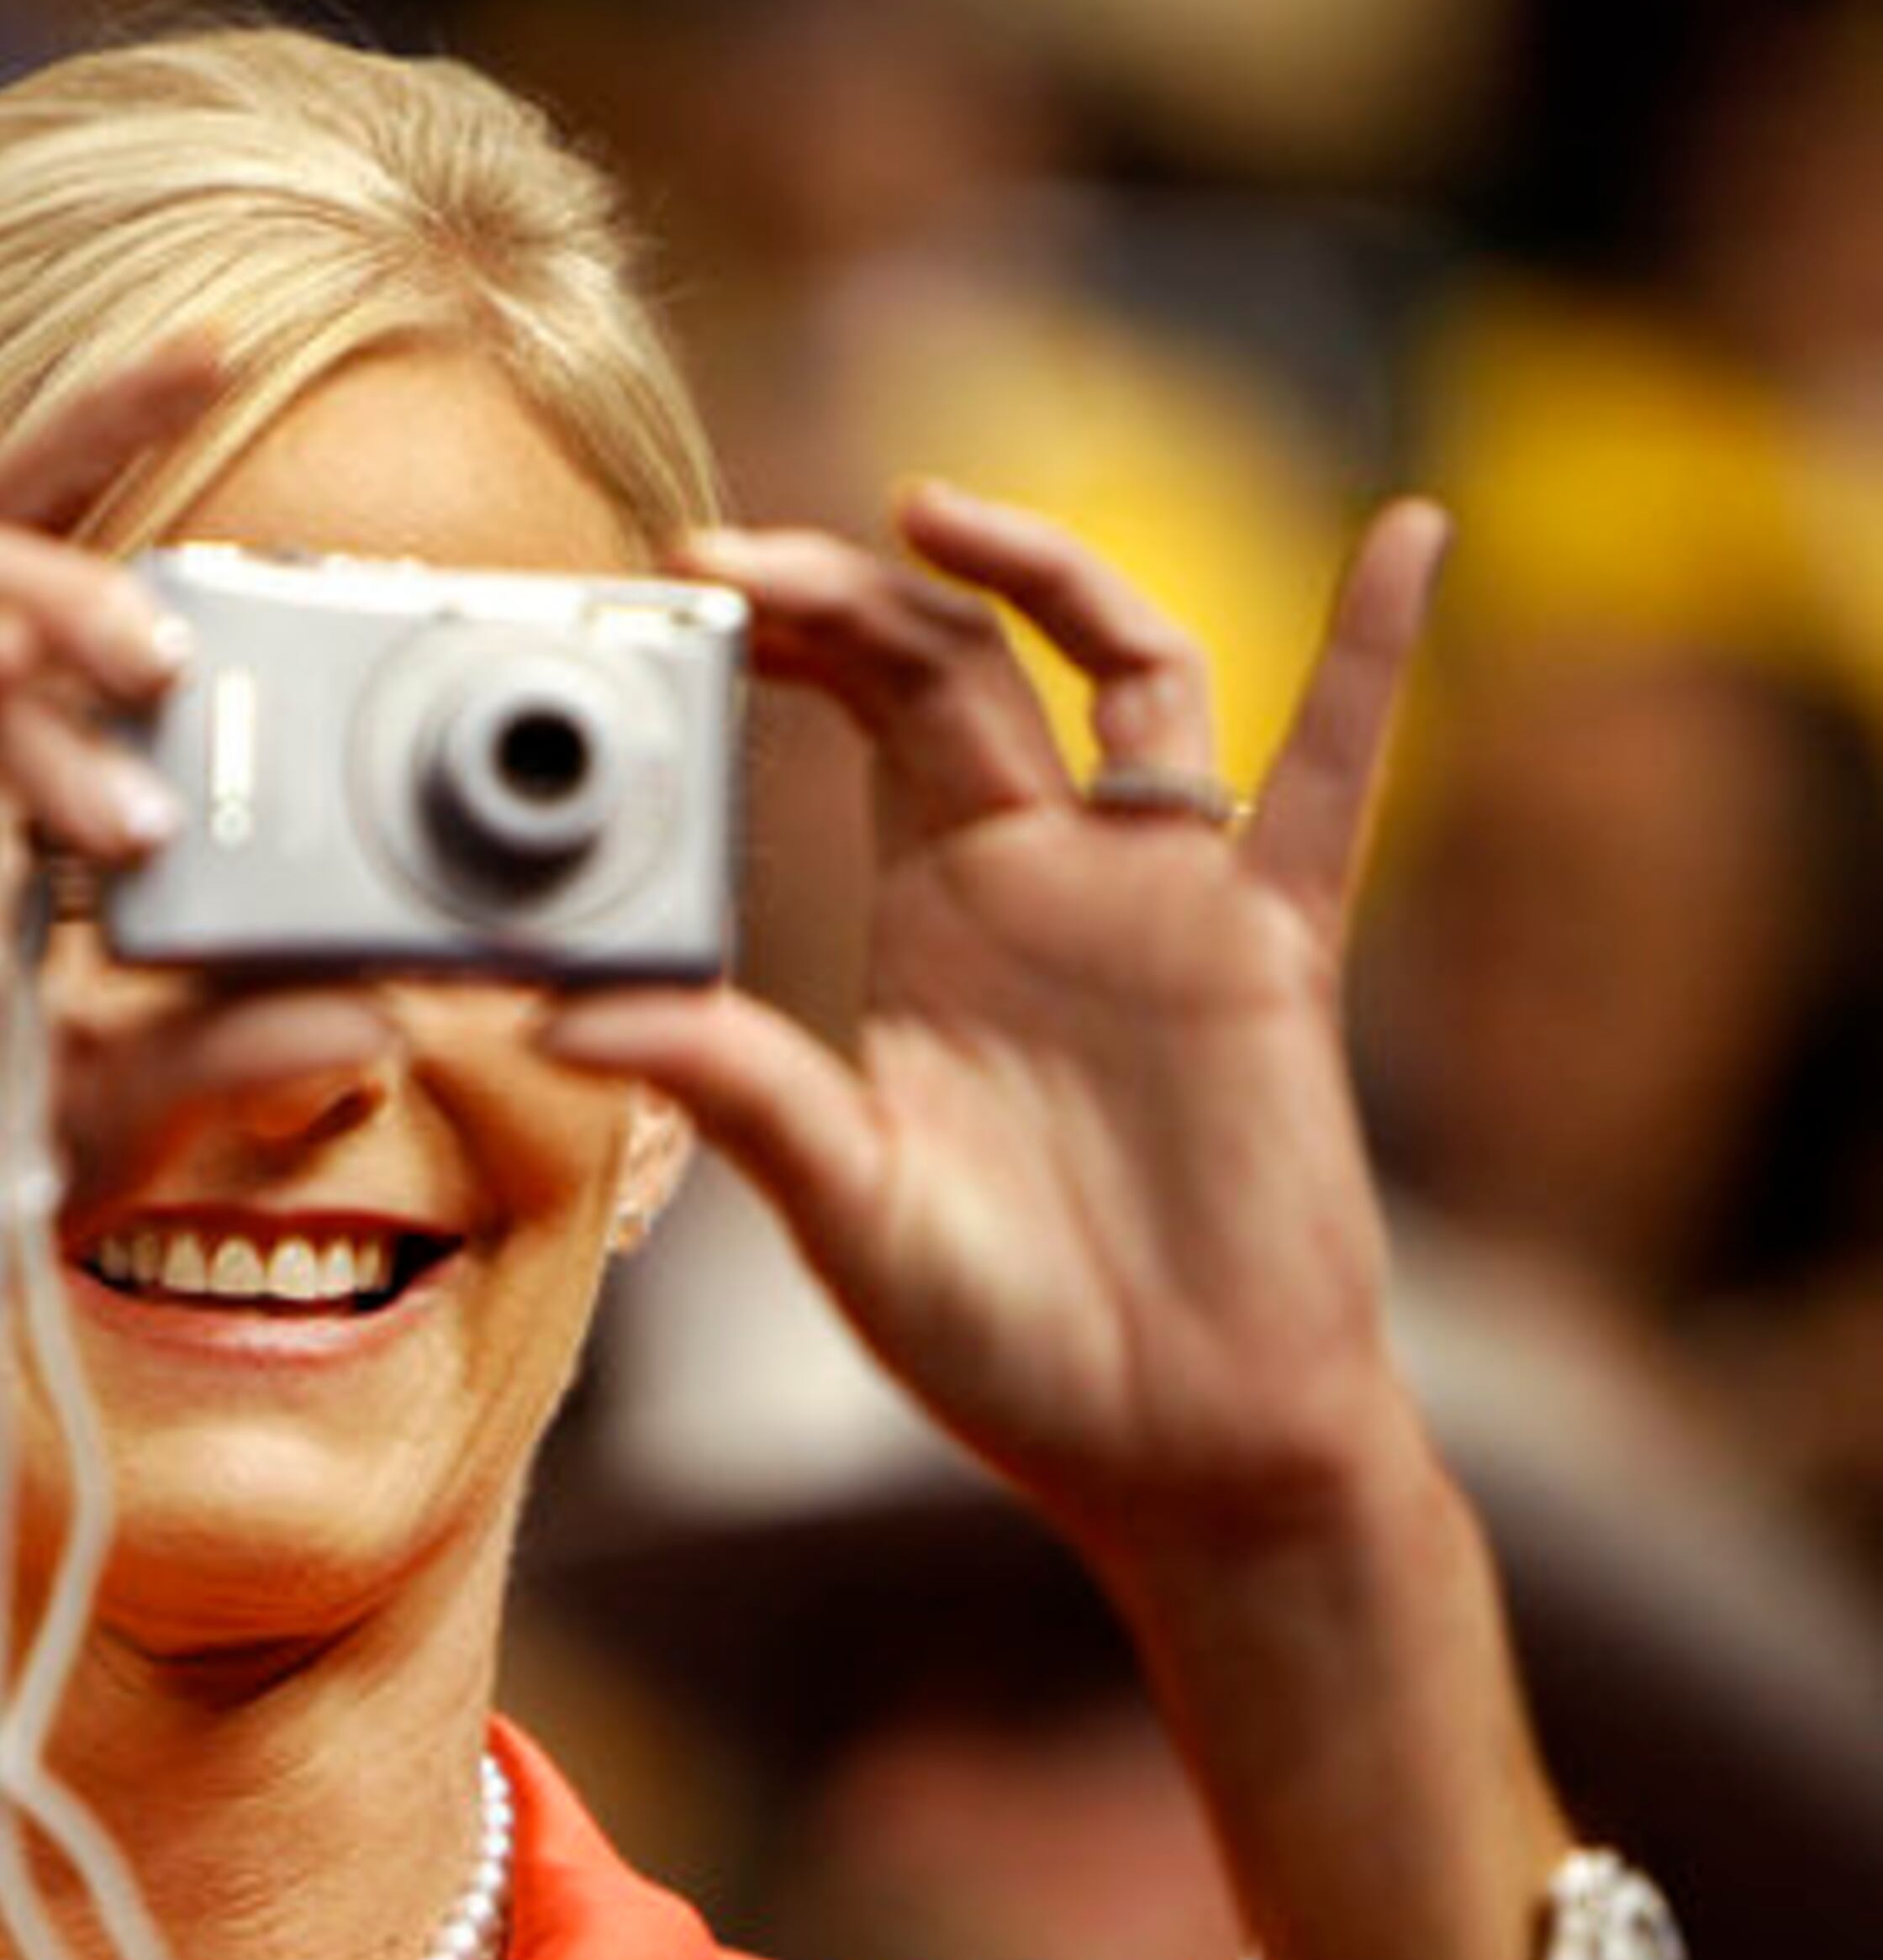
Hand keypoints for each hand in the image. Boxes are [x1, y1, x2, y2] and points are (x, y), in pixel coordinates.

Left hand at [547, 485, 1448, 1564]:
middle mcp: (1042, 878)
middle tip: (736, 558)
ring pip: (1125, 672)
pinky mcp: (1272, 947)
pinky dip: (1374, 657)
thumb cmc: (1008, 1343)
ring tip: (933, 512)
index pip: (860, 714)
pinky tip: (1406, 535)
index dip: (788, 633)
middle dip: (853, 591)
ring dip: (1045, 575)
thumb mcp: (841, 1197)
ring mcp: (1162, 898)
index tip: (686, 583)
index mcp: (933, 916)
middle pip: (956, 668)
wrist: (1178, 1447)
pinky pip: (1335, 778)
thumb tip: (553, 1024)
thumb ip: (726, 1085)